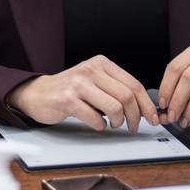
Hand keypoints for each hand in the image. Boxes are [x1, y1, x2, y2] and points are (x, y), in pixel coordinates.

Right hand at [5, 55, 157, 130]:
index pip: (133, 84)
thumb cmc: (69, 90)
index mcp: (100, 63)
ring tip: (113, 124)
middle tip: (133, 126)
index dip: (147, 105)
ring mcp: (78, 84)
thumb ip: (116, 89)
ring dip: (118, 122)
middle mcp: (90, 70)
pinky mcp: (67, 99)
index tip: (152, 118)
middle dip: (135, 116)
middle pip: (127, 96)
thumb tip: (145, 108)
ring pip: (115, 107)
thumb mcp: (94, 81)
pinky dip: (100, 125)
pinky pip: (95, 118)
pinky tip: (96, 123)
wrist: (37, 93)